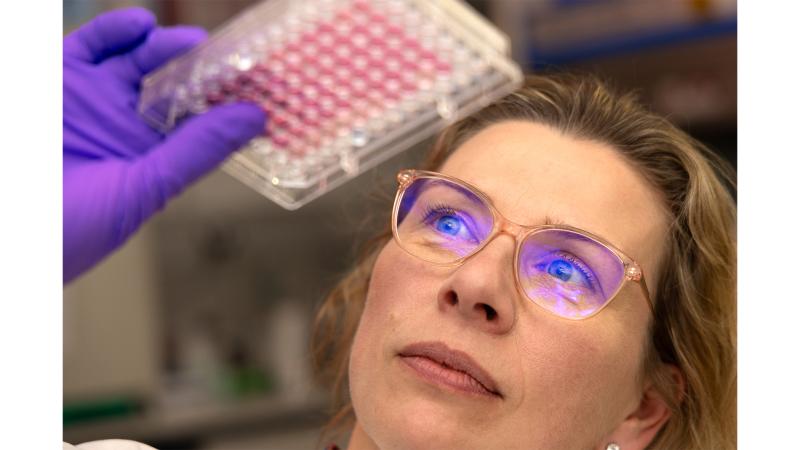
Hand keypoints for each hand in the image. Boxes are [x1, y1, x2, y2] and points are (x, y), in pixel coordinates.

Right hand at [63, 7, 266, 282]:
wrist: (11, 232)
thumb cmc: (72, 228)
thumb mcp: (145, 188)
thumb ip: (196, 151)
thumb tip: (255, 119)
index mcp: (150, 158)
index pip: (197, 123)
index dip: (226, 104)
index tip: (261, 87)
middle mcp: (124, 126)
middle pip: (171, 86)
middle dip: (201, 71)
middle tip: (232, 59)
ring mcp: (92, 100)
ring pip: (136, 61)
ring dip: (163, 47)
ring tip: (194, 43)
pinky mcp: (59, 79)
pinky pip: (91, 47)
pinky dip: (116, 32)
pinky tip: (142, 26)